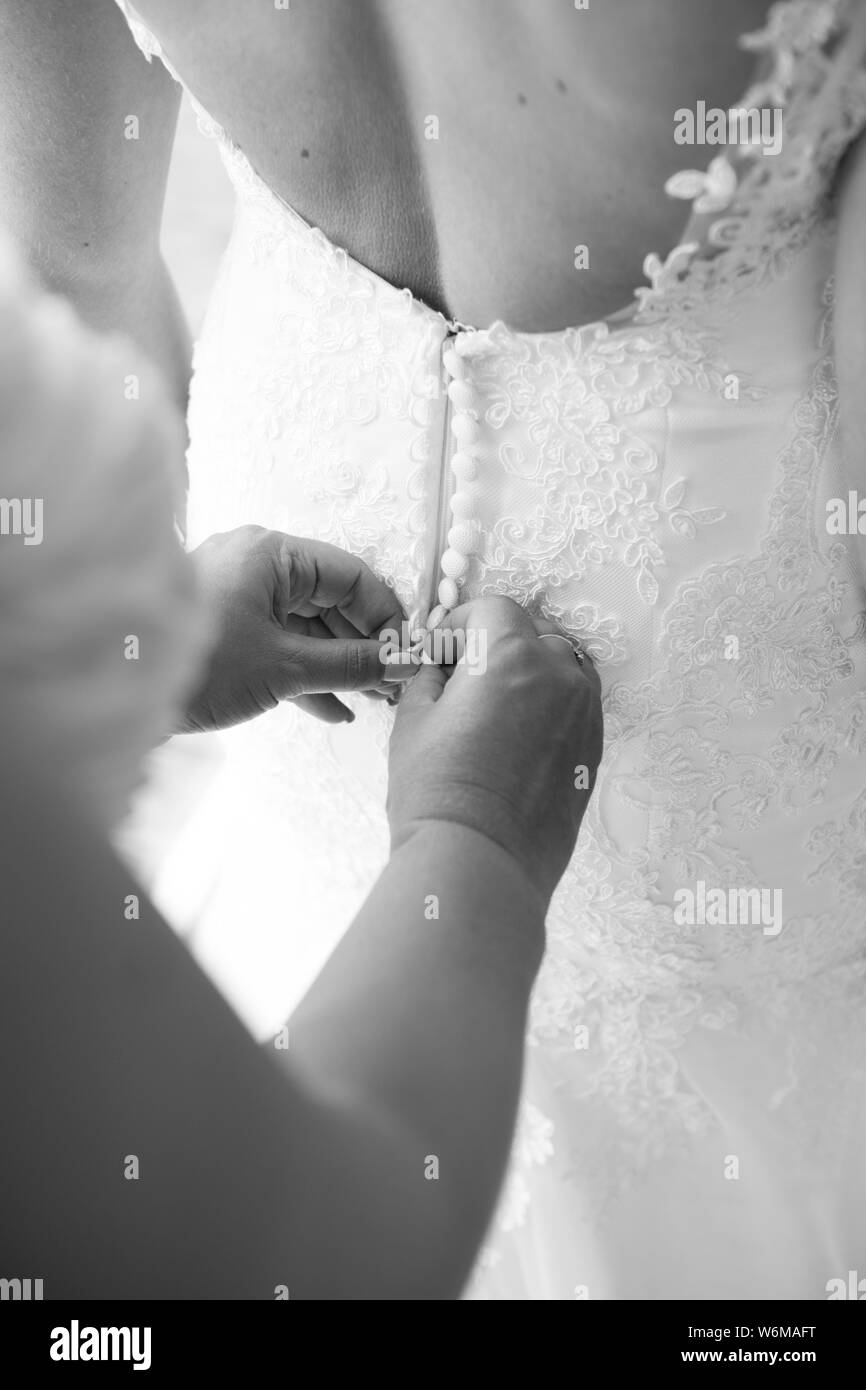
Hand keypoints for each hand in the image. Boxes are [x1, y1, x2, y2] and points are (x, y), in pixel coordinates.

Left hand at [178, 526, 405, 731]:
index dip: (385, 617)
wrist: (117, 692)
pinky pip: (278, 644)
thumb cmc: (198, 665)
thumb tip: (404, 662)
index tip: (407, 655)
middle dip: (364, 647)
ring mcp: (236, 597)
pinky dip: (305, 674)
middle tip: (394, 686)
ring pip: (305, 627)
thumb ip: (351, 664)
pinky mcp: (222, 630)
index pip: (351, 576)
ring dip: (338, 667)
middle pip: (329, 602)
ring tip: (371, 703)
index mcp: (271, 554)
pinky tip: (334, 710)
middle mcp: (255, 566)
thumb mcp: (286, 667)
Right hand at [387, 597, 602, 904]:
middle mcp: (559, 675)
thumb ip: (430, 678)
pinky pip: (575, 706)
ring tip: (493, 710)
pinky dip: (550, 707)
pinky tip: (516, 738)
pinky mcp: (594, 749)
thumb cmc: (438, 794)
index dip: (462, 623)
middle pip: (532, 634)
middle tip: (461, 679)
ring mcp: (584, 713)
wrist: (479, 863)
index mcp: (511, 655)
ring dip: (530, 674)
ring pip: (562, 668)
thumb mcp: (412, 720)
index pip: (494, 609)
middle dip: (497, 646)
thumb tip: (441, 667)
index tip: (442, 650)